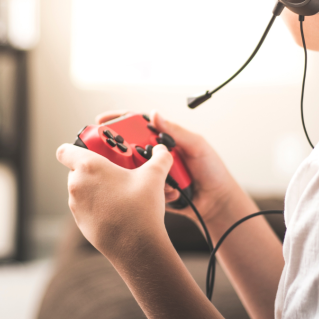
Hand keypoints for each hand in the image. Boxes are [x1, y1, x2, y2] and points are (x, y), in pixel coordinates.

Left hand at [56, 139, 174, 258]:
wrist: (136, 247)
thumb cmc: (140, 209)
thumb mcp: (154, 176)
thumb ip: (160, 157)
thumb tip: (162, 151)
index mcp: (88, 167)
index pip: (65, 151)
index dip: (76, 147)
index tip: (93, 150)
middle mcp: (76, 185)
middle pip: (78, 169)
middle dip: (96, 169)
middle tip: (116, 171)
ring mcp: (76, 206)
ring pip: (83, 189)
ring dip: (98, 188)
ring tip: (122, 192)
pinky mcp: (81, 223)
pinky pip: (86, 207)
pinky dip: (98, 205)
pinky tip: (119, 210)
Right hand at [95, 111, 250, 229]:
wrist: (217, 203)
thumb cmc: (212, 171)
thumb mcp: (197, 146)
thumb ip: (175, 131)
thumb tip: (154, 114)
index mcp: (164, 138)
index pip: (136, 125)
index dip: (118, 121)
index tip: (101, 122)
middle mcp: (154, 154)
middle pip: (128, 147)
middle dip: (124, 152)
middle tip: (129, 158)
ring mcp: (152, 173)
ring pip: (133, 170)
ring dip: (145, 175)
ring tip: (167, 180)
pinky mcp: (152, 190)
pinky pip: (142, 187)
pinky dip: (155, 189)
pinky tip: (172, 192)